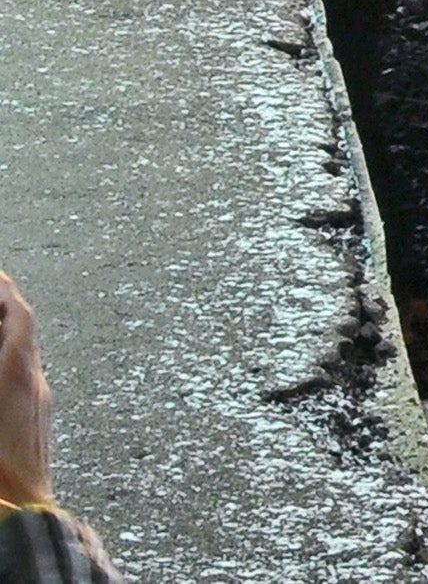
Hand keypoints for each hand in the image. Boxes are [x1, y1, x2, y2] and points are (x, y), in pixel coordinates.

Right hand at [0, 270, 55, 509]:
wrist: (19, 519)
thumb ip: (1, 359)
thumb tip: (6, 344)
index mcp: (18, 372)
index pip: (19, 315)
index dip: (4, 291)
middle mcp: (36, 383)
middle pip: (24, 334)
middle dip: (3, 313)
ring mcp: (40, 406)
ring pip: (26, 360)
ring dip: (6, 342)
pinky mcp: (39, 428)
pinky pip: (26, 383)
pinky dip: (9, 368)